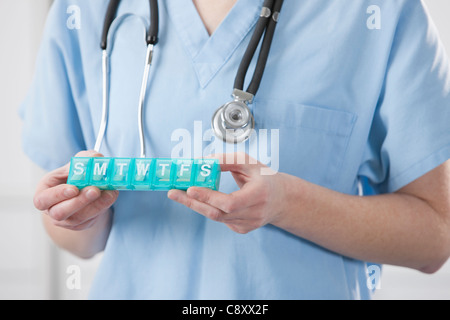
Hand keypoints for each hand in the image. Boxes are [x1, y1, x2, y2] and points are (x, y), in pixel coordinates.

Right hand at [33, 150, 118, 230]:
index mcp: (44, 193)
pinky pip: (92, 219)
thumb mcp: (77, 162)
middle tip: (95, 190)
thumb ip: (85, 159)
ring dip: (95, 205)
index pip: (42, 200)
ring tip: (108, 191)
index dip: (57, 195)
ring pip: (79, 218)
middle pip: (60, 213)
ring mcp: (67, 220)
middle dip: (79, 201)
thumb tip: (96, 159)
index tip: (74, 188)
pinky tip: (110, 195)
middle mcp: (52, 210)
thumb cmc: (76, 173)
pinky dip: (103, 206)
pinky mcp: (83, 224)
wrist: (85, 188)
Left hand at [168, 153, 287, 233]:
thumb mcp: (249, 163)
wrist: (282, 200)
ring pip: (216, 218)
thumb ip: (226, 161)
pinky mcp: (242, 230)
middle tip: (173, 192)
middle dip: (192, 203)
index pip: (230, 202)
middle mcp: (254, 214)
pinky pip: (221, 219)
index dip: (209, 197)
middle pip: (217, 214)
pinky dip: (210, 208)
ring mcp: (248, 225)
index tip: (190, 188)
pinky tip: (203, 200)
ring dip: (196, 205)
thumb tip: (201, 162)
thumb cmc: (265, 177)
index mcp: (259, 195)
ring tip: (179, 193)